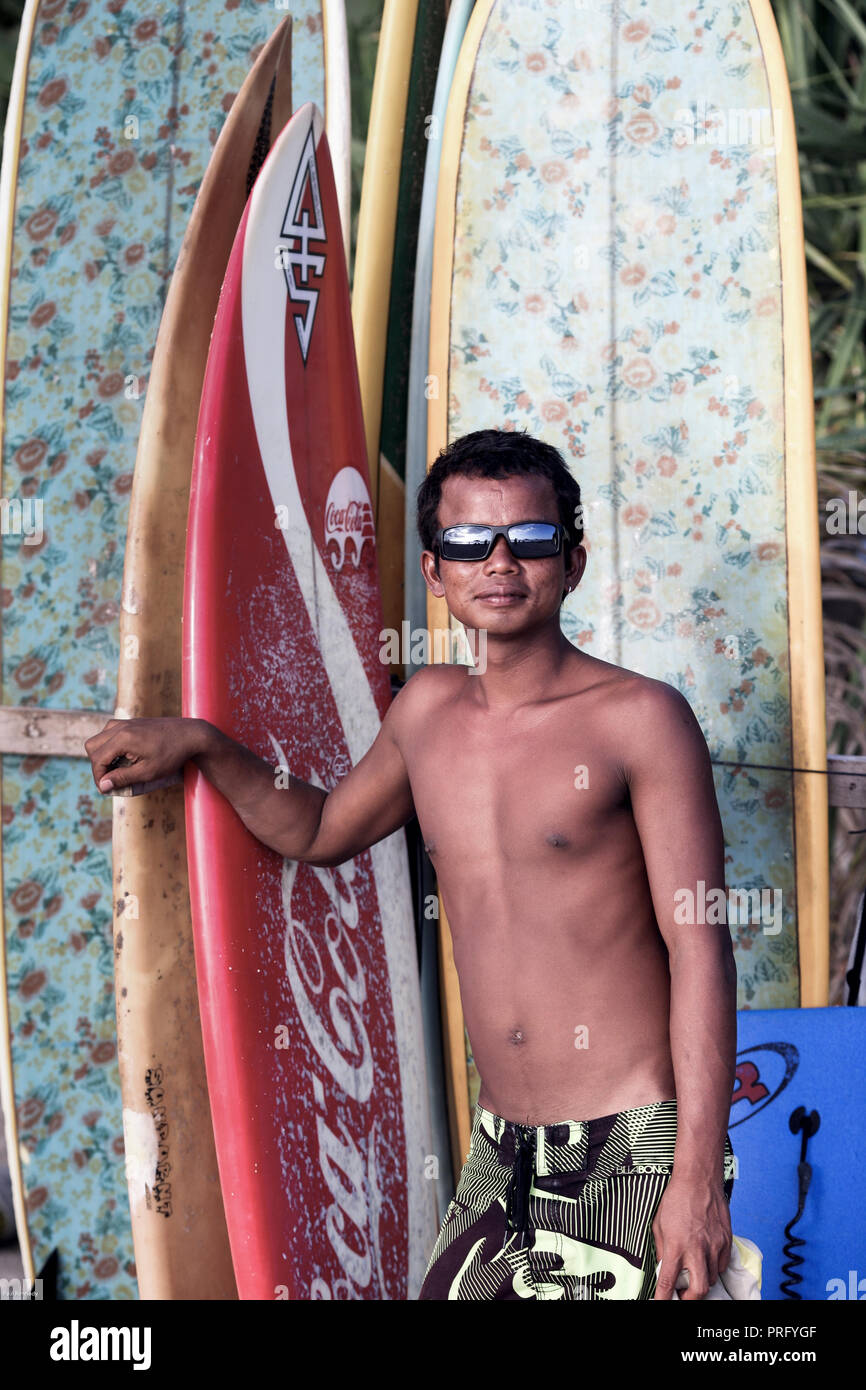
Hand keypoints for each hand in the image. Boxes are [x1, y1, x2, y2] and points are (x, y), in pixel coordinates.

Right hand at [84, 716, 211, 792]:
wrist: (192, 735)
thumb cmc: (172, 755)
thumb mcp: (148, 772)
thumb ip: (123, 778)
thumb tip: (103, 786)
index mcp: (123, 738)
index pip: (97, 759)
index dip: (99, 777)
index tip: (106, 790)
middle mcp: (121, 727)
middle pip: (92, 746)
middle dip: (97, 765)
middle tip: (110, 779)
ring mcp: (126, 722)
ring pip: (100, 738)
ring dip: (102, 754)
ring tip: (116, 769)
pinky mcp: (132, 723)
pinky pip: (111, 733)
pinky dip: (111, 746)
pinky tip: (124, 757)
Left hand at [652, 1174, 731, 1299]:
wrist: (699, 1179)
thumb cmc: (676, 1199)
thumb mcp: (659, 1224)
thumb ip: (663, 1249)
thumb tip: (665, 1267)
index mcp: (676, 1245)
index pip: (669, 1281)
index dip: (663, 1298)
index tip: (660, 1303)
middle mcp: (696, 1249)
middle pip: (699, 1290)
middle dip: (690, 1299)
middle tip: (683, 1295)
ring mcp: (714, 1245)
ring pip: (711, 1278)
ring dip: (702, 1280)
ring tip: (693, 1270)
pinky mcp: (726, 1240)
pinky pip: (721, 1264)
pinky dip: (713, 1267)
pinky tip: (706, 1257)